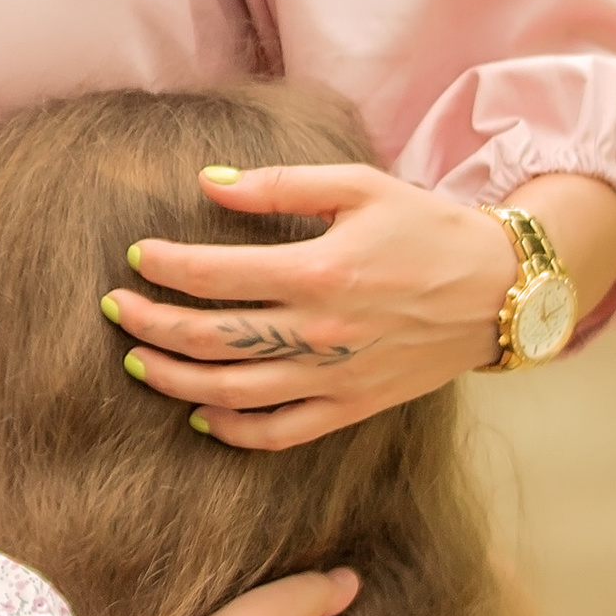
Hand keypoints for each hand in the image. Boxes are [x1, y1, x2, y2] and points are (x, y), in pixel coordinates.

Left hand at [106, 160, 532, 447]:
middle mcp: (320, 332)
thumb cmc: (426, 228)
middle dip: (151, 325)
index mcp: (318, 271)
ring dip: (177, 380)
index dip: (165, 266)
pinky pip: (281, 433)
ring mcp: (335, 378)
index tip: (136, 256)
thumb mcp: (359, 186)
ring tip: (141, 362)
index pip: (215, 275)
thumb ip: (280, 185)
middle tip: (115, 310)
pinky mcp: (353, 407)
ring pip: (234, 394)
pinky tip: (202, 416)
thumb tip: (208, 182)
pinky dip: (234, 431)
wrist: (499, 290)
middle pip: (211, 338)